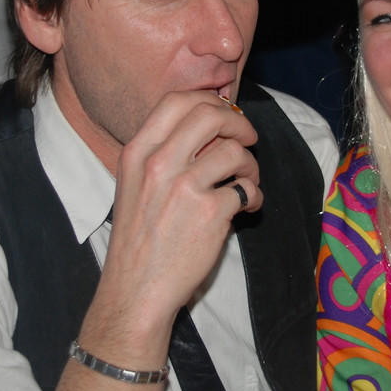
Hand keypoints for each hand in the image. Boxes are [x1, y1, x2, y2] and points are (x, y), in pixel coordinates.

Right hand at [98, 90, 259, 331]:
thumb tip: (209, 126)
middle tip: (247, 138)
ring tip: (247, 180)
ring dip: (251, 164)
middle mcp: (159, 164)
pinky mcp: (211, 213)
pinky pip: (248, 188)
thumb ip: (163, 153)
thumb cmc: (139, 239)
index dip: (209, 101)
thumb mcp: (135, 184)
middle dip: (238, 122)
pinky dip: (255, 196)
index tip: (224, 114)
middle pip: (210, 115)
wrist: (136, 289)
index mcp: (138, 153)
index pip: (176, 101)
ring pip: (235, 151)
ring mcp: (185, 187)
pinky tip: (247, 207)